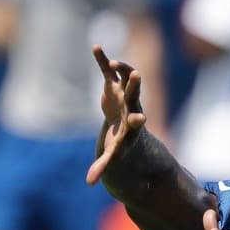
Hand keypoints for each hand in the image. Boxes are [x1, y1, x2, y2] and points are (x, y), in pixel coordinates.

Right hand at [87, 45, 146, 185]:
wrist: (124, 126)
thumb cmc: (119, 143)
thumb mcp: (112, 156)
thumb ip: (103, 166)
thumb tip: (91, 182)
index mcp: (131, 126)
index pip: (136, 123)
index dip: (136, 121)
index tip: (139, 119)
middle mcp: (131, 106)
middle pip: (135, 95)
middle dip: (134, 87)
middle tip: (136, 75)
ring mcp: (124, 93)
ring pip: (125, 79)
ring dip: (121, 68)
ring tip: (112, 62)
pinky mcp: (114, 85)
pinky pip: (108, 71)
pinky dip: (102, 60)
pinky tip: (95, 47)